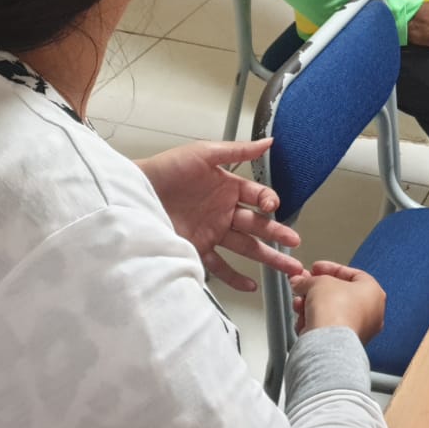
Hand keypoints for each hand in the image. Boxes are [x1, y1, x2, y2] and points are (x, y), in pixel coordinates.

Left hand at [135, 139, 303, 291]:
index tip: (274, 207)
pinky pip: (220, 266)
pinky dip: (235, 277)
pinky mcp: (196, 248)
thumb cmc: (165, 169)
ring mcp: (211, 232)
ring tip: (288, 269)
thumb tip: (268, 142)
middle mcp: (223, 212)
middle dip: (279, 234)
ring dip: (268, 257)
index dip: (269, 201)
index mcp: (228, 188)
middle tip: (296, 243)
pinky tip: (250, 285)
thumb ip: (237, 151)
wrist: (132, 194)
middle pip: (258, 225)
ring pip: (246, 247)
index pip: (258, 196)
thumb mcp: (203, 154)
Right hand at [293, 261, 386, 343]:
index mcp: (374, 292)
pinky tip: (304, 321)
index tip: (315, 269)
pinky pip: (329, 330)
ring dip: (312, 307)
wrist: (328, 343)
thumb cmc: (336, 311)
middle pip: (339, 295)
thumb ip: (309, 279)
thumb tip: (301, 281)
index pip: (351, 274)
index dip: (330, 269)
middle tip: (305, 286)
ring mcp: (360, 331)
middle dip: (317, 291)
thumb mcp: (318, 282)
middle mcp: (372, 313)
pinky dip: (315, 324)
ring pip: (332, 313)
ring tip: (300, 304)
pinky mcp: (345, 345)